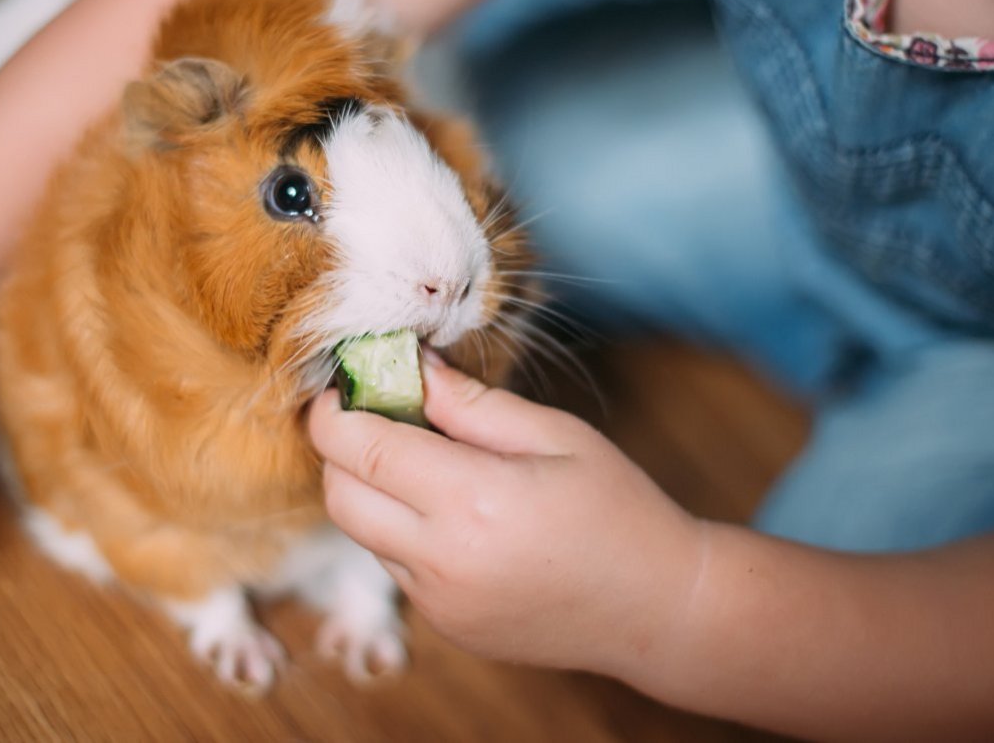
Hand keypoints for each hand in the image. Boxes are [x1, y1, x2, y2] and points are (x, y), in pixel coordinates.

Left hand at [308, 354, 704, 676]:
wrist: (659, 608)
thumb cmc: (618, 509)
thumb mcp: (555, 435)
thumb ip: (473, 403)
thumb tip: (411, 365)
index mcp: (472, 500)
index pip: (361, 449)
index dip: (334, 412)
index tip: (341, 384)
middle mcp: (442, 560)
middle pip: (340, 496)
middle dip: (339, 450)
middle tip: (372, 415)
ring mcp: (439, 602)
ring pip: (362, 534)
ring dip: (370, 492)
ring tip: (424, 463)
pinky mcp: (445, 626)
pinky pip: (395, 566)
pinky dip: (401, 532)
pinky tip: (454, 515)